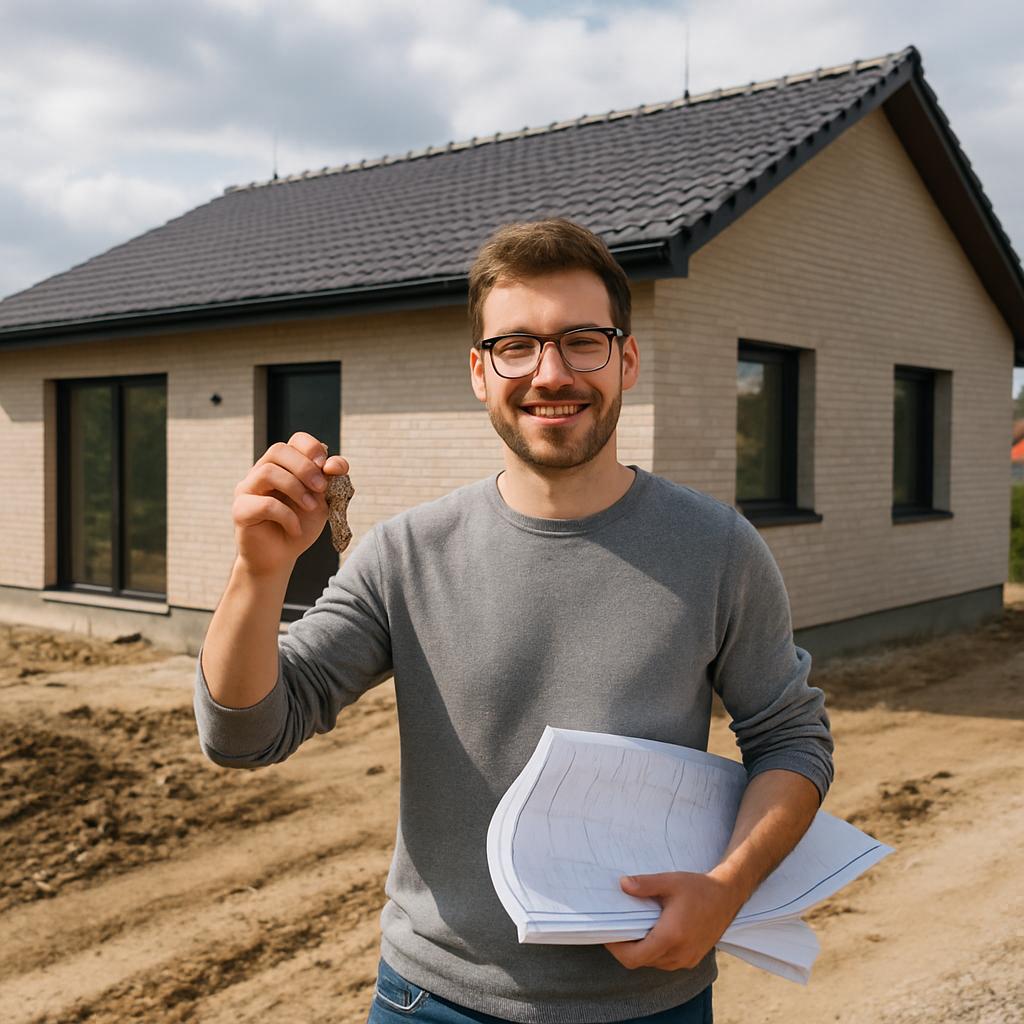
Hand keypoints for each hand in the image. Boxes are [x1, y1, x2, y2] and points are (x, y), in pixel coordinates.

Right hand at [232, 431, 349, 576]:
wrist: (280, 557)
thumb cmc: (300, 525)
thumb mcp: (323, 502)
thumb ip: (331, 481)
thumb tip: (334, 463)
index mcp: (283, 465)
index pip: (295, 440)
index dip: (313, 448)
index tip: (327, 468)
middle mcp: (261, 471)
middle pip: (278, 450)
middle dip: (305, 467)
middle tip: (321, 488)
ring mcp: (247, 489)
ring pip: (268, 472)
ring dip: (296, 489)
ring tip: (311, 508)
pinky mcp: (240, 511)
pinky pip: (264, 504)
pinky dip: (286, 516)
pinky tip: (295, 529)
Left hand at [603, 871, 744, 970]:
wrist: (727, 896)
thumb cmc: (698, 888)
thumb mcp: (669, 881)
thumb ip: (645, 885)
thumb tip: (622, 885)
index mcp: (671, 936)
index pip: (634, 957)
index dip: (616, 949)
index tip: (608, 935)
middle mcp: (679, 953)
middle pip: (641, 961)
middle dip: (626, 948)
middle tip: (617, 930)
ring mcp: (687, 959)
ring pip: (654, 963)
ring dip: (641, 951)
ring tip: (634, 930)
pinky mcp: (692, 958)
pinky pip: (666, 962)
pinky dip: (655, 952)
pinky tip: (652, 934)